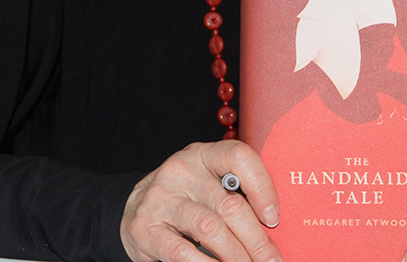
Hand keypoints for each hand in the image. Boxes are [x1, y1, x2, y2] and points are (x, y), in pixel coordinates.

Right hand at [120, 140, 282, 261]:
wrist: (133, 211)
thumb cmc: (185, 199)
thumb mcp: (207, 184)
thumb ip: (235, 193)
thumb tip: (273, 224)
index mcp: (203, 155)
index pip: (238, 158)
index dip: (262, 187)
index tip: (273, 218)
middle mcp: (180, 171)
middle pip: (228, 204)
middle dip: (256, 239)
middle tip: (271, 260)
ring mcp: (160, 198)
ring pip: (210, 228)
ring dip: (236, 256)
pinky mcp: (145, 228)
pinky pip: (183, 252)